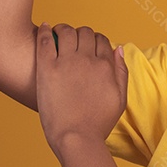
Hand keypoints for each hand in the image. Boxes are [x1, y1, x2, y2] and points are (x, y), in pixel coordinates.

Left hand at [36, 22, 127, 155]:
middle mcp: (87, 60)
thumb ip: (121, 72)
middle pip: (85, 32)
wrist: (76, 139)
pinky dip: (45, 30)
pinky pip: (45, 40)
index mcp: (105, 67)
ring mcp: (66, 63)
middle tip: (73, 40)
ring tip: (58, 33)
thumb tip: (118, 49)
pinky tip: (44, 27)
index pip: (102, 40)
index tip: (89, 46)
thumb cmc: (98, 123)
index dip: (96, 40)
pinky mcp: (47, 69)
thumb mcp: (120, 99)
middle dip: (80, 33)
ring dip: (63, 29)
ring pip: (66, 31)